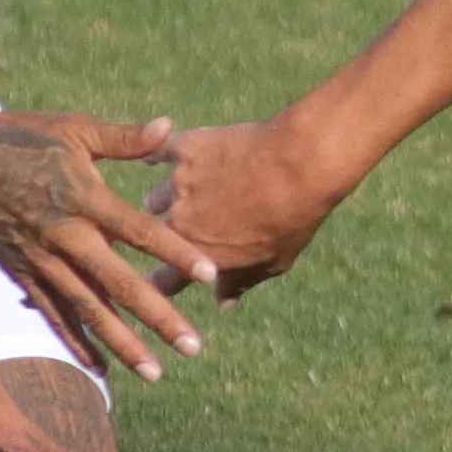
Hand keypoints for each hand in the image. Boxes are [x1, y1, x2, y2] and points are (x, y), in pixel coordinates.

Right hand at [0, 104, 217, 376]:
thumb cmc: (26, 137)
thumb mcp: (75, 128)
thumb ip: (124, 138)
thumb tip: (169, 127)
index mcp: (83, 197)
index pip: (138, 230)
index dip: (174, 252)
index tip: (209, 274)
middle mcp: (65, 235)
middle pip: (117, 283)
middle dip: (157, 317)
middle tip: (193, 346)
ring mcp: (42, 259)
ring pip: (87, 309)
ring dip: (121, 343)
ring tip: (154, 373)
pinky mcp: (23, 274)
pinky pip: (52, 314)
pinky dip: (75, 342)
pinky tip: (101, 368)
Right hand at [148, 116, 352, 298]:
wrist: (298, 167)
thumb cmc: (291, 220)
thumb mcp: (271, 263)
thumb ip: (240, 282)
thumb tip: (223, 303)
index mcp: (198, 256)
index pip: (163, 281)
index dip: (159, 284)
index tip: (159, 282)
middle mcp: (178, 223)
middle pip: (156, 237)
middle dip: (167, 237)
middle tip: (182, 231)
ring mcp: (179, 184)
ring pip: (157, 198)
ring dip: (165, 201)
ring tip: (178, 196)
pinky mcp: (187, 148)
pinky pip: (161, 151)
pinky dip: (158, 154)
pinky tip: (153, 155)